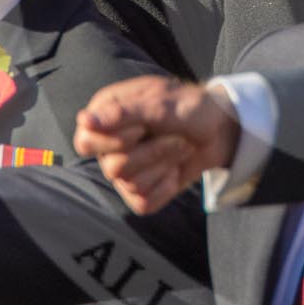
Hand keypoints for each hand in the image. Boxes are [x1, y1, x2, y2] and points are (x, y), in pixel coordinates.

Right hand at [73, 76, 238, 214]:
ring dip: (165, 164)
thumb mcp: (161, 102)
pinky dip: (166, 186)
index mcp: (106, 116)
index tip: (141, 128)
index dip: (114, 141)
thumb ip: (124, 112)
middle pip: (113, 167)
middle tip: (176, 136)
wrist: (219, 131)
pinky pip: (143, 202)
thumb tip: (85, 120)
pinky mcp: (139, 192)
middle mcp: (108, 145)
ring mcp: (123, 171)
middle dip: (153, 152)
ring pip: (131, 184)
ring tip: (181, 147)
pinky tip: (174, 170)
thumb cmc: (190, 108)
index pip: (85, 141)